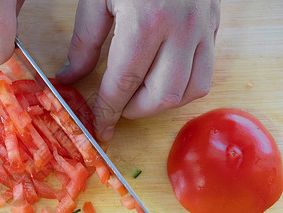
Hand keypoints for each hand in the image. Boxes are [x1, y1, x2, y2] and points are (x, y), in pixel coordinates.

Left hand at [56, 0, 220, 141]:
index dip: (108, 111)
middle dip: (135, 110)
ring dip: (161, 103)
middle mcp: (180, 29)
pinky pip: (206, 73)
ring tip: (140, 96)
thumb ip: (84, 43)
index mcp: (146, 21)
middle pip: (162, 95)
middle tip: (118, 105)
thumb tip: (70, 78)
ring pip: (190, 90)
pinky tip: (163, 79)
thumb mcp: (96, 0)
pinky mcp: (213, 26)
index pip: (124, 83)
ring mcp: (202, 28)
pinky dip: (184, 87)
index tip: (101, 128)